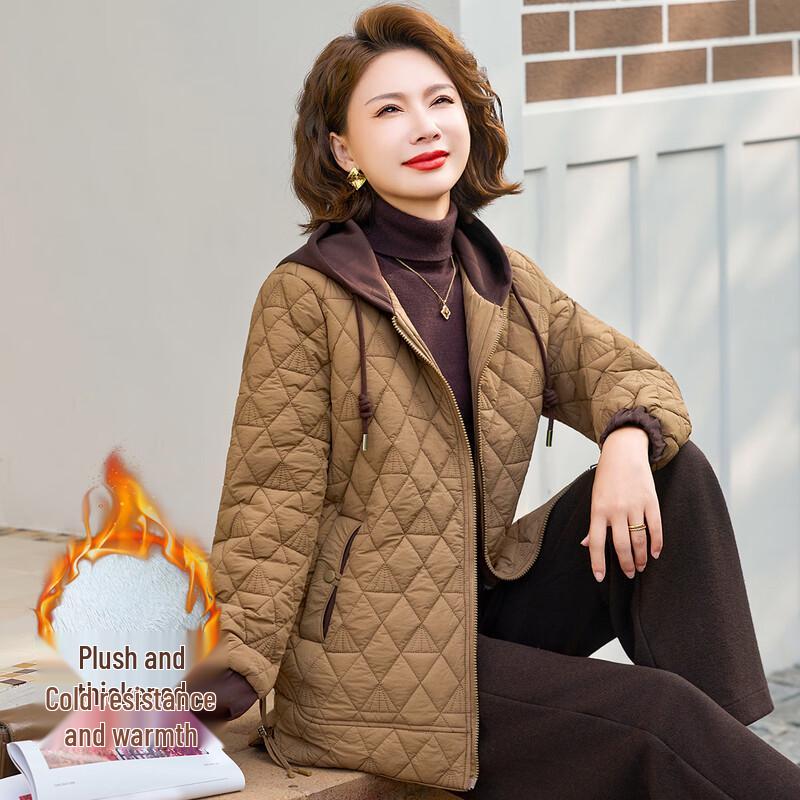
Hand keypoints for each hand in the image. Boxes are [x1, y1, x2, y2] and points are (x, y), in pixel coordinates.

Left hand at [580, 426, 662, 581]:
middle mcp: (615, 510)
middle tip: (629, 573)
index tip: (600, 577)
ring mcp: (634, 506)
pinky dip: (656, 543)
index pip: (596, 542)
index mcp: (598, 510)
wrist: (623, 452)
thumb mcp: (595, 498)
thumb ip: (594, 523)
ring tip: (641, 567)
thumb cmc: (607, 477)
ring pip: (639, 539)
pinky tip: (655, 553)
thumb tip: (586, 545)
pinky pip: (655, 527)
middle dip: (626, 564)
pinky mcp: (650, 501)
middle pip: (621, 545)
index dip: (597, 562)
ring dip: (641, 557)